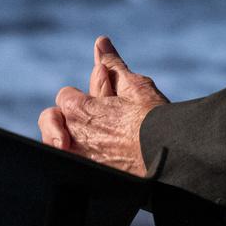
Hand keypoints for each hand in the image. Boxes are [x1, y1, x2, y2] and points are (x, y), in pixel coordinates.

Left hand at [37, 35, 168, 175]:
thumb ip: (112, 64)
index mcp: (79, 110)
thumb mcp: (135, 86)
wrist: (170, 161)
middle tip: (97, 124)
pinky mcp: (91, 182)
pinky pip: (72, 170)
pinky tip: (103, 160)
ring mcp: (80, 163)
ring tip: (100, 143)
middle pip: (55, 122)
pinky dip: (80, 163)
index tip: (99, 101)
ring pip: (59, 148)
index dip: (83, 97)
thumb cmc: (154, 120)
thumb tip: (101, 42)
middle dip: (70, 120)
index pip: (66, 98)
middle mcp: (73, 137)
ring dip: (70, 141)